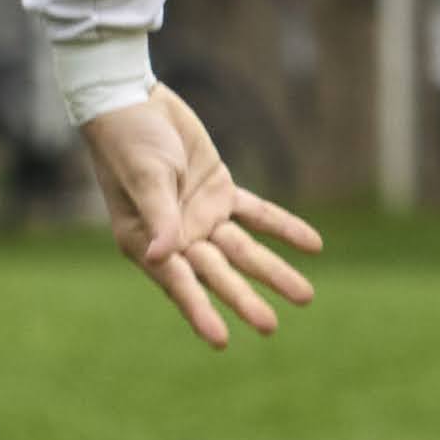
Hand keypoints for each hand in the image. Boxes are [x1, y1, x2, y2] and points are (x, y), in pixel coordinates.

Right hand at [79, 83, 322, 349]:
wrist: (132, 99)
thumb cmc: (126, 140)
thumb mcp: (144, 177)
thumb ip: (159, 216)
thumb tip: (163, 259)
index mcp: (145, 240)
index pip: (178, 281)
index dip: (200, 310)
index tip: (221, 340)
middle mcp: (175, 236)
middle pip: (216, 273)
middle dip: (243, 298)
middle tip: (270, 326)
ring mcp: (200, 216)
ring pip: (242, 250)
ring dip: (272, 270)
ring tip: (305, 296)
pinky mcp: (219, 192)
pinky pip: (257, 215)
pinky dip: (283, 228)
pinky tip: (313, 245)